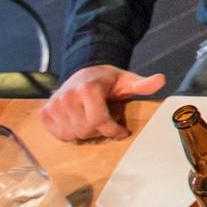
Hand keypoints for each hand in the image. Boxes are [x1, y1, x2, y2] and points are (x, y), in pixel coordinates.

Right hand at [40, 66, 165, 141]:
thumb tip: (160, 80)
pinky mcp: (45, 113)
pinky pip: (60, 135)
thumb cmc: (108, 80)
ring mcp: (54, 105)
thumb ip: (142, 84)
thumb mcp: (127, 80)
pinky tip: (79, 122)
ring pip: (73, 135)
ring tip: (93, 120)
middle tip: (107, 121)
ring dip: (86, 133)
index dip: (114, 129)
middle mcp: (67, 96)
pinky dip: (71, 133)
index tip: (123, 130)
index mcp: (88, 88)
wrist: (84, 71)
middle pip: (87, 130)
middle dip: (101, 130)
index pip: (99, 120)